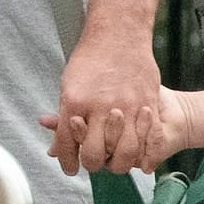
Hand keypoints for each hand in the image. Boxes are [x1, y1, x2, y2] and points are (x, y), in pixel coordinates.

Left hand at [55, 32, 162, 173]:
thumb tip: (54, 150)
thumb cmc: (90, 59)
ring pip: (124, 152)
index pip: (67, 145)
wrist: (119, 34)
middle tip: (93, 162)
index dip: (67, 162)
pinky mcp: (147, 103)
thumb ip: (62, 122)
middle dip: (92, 164)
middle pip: (95, 154)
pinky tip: (141, 159)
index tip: (70, 169)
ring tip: (114, 161)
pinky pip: (149, 139)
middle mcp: (100, 106)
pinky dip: (146, 154)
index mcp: (74, 102)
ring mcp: (126, 105)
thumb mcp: (68, 87)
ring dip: (118, 163)